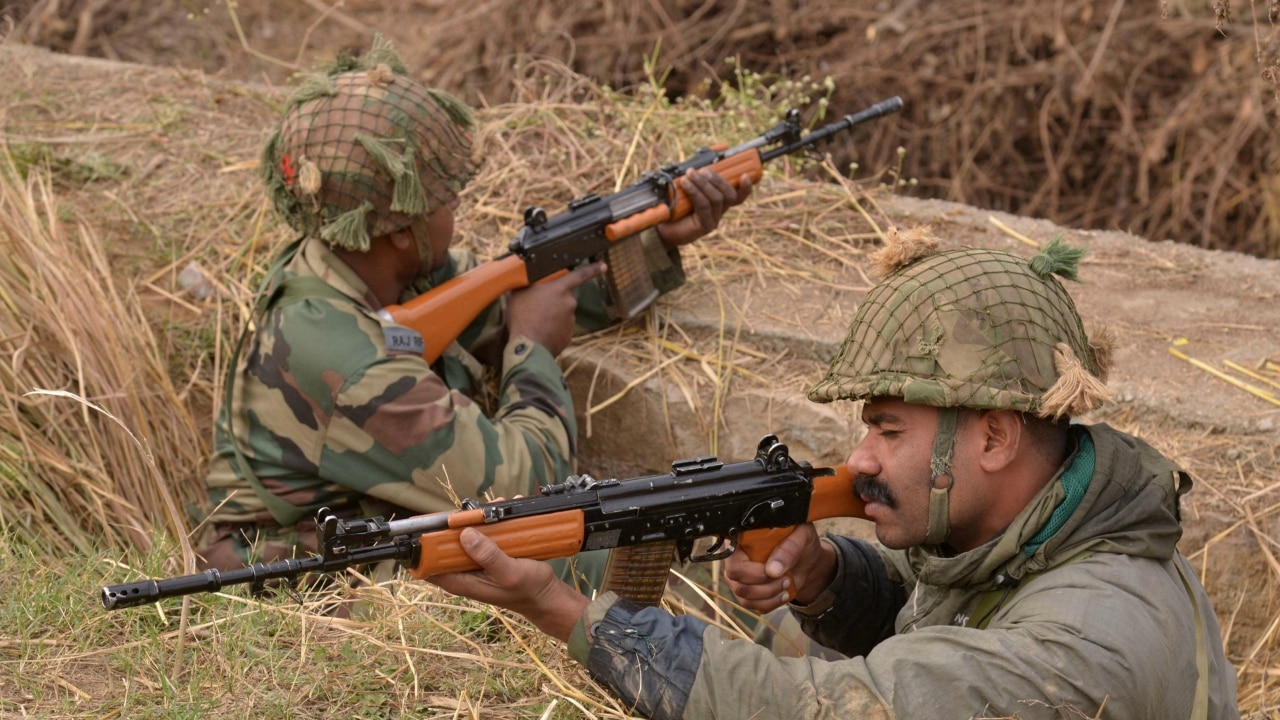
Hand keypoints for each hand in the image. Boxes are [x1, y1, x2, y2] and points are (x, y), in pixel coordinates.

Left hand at [427, 527, 589, 641]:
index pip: (427, 563)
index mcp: (459, 580)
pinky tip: (506, 513)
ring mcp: (475, 563)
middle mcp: (462, 571)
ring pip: (465, 535)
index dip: (426, 543)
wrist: (546, 595)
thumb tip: (465, 534)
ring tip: (497, 508)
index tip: (438, 522)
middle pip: (444, 543)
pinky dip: (491, 523)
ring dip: (478, 520)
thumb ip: (488, 556)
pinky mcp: (487, 556)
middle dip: (457, 523)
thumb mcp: (509, 573)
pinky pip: (482, 535)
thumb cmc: (528, 589)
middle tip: (476, 511)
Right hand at [507, 261, 605, 356]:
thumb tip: (527, 281)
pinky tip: (540, 331)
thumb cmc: (523, 317)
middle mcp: (569, 303)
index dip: (592, 269)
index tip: (603, 266)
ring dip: (552, 315)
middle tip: (536, 306)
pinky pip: (560, 328)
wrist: (529, 346)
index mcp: (560, 289)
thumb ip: (529, 284)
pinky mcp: (568, 335)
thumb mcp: (519, 293)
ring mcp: (570, 320)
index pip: (579, 275)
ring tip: (535, 321)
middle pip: (563, 296)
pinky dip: (552, 329)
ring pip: (562, 313)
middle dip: (553, 300)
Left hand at [656, 169, 752, 248]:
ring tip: (689, 174)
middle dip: (718, 179)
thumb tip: (724, 146)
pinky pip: (703, 205)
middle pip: (730, 195)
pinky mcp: (703, 226)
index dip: (746, 187)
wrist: (657, 224)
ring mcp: (712, 220)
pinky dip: (695, 191)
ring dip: (703, 183)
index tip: (745, 175)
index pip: (739, 195)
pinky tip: (685, 183)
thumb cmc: (673, 200)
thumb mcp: (690, 176)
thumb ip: (703, 162)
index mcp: (718, 202)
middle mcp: (718, 212)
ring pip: (717, 199)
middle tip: (702, 170)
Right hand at [723, 523, 835, 612]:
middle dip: (762, 582)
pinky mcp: (745, 590)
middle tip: (785, 578)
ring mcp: (737, 574)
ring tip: (787, 584)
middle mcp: (734, 554)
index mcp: (743, 533)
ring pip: (741, 592)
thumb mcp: (803, 536)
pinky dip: (769, 603)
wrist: (806, 559)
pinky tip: (783, 594)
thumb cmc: (800, 541)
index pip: (731, 552)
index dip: (750, 566)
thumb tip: (772, 570)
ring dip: (768, 594)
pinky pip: (749, 603)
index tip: (774, 570)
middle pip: (733, 575)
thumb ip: (789, 548)